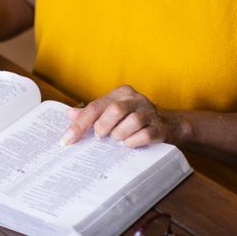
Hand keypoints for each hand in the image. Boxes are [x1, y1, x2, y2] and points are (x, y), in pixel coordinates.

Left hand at [60, 85, 181, 147]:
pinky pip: (145, 135)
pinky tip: (129, 144)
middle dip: (104, 126)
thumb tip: (69, 114)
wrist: (169, 124)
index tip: (66, 141)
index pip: (95, 106)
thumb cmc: (133, 117)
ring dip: (120, 134)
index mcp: (120, 93)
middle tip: (101, 136)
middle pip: (115, 110)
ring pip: (132, 121)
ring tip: (118, 139)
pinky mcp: (160, 127)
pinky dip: (133, 141)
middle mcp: (135, 99)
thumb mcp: (112, 111)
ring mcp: (150, 112)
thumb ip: (92, 113)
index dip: (79, 124)